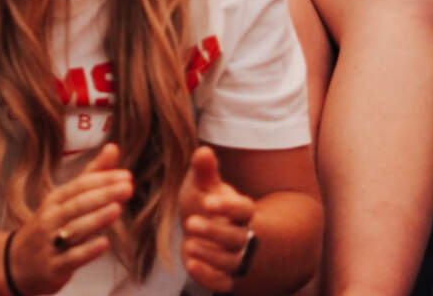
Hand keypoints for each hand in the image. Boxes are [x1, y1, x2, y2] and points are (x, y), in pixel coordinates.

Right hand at [9, 144, 133, 293]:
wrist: (17, 264)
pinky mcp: (54, 266)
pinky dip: (88, 250)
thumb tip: (113, 147)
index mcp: (55, 200)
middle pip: (78, 204)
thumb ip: (91, 175)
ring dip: (96, 218)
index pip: (79, 186)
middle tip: (127, 187)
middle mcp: (51, 219)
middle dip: (103, 194)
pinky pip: (72, 258)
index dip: (102, 180)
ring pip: (75, 228)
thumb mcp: (64, 200)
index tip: (126, 175)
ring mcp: (51, 243)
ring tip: (117, 208)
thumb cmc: (49, 227)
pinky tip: (104, 243)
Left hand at [177, 146, 256, 291]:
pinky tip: (190, 264)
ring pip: (231, 262)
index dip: (228, 206)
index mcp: (242, 211)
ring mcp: (235, 258)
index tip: (208, 201)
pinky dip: (209, 277)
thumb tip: (202, 151)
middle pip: (237, 238)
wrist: (205, 230)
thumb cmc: (205, 203)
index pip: (244, 210)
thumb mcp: (204, 185)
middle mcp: (243, 236)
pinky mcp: (224, 276)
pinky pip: (223, 283)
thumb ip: (204, 171)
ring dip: (210, 255)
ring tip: (188, 244)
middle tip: (190, 223)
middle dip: (214, 232)